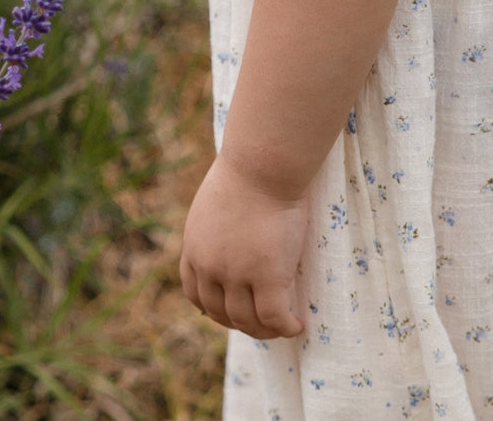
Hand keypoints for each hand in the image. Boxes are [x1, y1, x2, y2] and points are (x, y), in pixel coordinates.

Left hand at [180, 152, 309, 338]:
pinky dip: (286, 326)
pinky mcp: (267, 277)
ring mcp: (237, 275)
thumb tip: (232, 225)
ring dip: (264, 330)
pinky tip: (297, 325)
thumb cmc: (247, 168)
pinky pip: (275, 316)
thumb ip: (218, 224)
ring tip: (282, 326)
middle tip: (261, 322)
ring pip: (248, 320)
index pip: (196, 294)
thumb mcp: (216, 200)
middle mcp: (210, 268)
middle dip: (240, 322)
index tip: (229, 311)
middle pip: (221, 312)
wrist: (263, 162)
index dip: (213, 308)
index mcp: (195, 248)